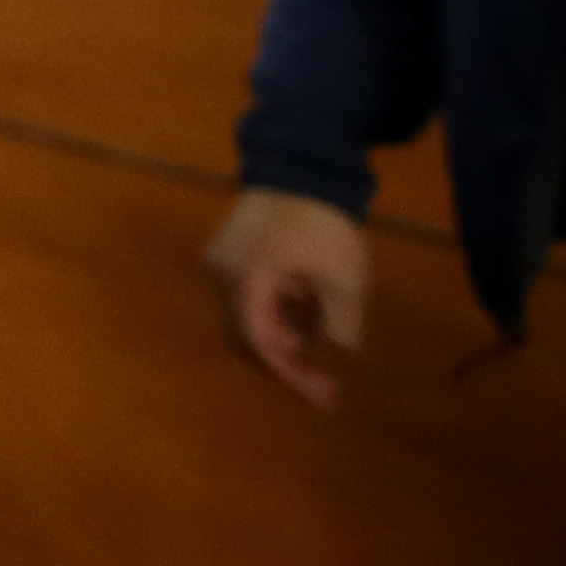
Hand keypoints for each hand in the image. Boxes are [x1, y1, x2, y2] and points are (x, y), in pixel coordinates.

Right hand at [205, 185, 369, 407]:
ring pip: (245, 318)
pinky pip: (246, 297)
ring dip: (283, 335)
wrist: (300, 166)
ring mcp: (221, 262)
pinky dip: (275, 313)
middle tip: (326, 380)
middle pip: (245, 338)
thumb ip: (339, 325)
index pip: (260, 345)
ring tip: (324, 330)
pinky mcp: (228, 252)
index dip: (291, 377)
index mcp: (246, 282)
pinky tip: (307, 306)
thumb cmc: (323, 224)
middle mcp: (222, 276)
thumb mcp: (344, 280)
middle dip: (286, 361)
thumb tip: (331, 353)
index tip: (324, 398)